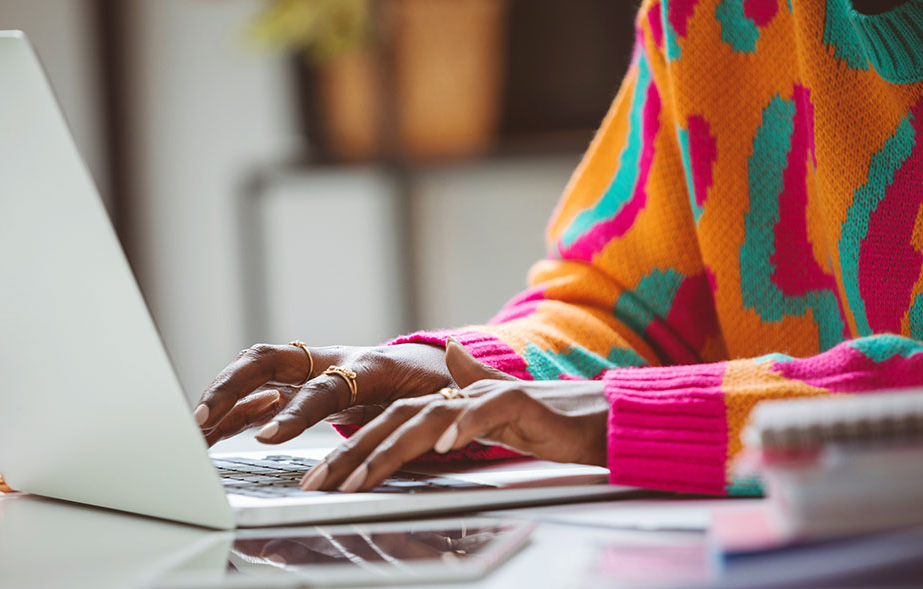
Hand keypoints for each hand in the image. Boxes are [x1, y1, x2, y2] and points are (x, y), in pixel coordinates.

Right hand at [196, 342, 450, 445]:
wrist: (431, 367)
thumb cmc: (439, 381)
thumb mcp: (448, 388)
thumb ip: (446, 387)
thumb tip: (451, 378)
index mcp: (368, 364)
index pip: (323, 387)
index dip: (295, 411)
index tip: (269, 436)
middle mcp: (331, 361)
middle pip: (269, 361)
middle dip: (231, 386)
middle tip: (203, 418)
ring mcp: (312, 371)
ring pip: (255, 373)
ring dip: (222, 397)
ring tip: (193, 427)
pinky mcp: (302, 386)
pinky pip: (259, 395)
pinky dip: (235, 411)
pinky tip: (213, 429)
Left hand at [298, 341, 608, 491]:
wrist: (603, 415)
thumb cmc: (550, 421)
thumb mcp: (496, 412)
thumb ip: (469, 386)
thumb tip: (449, 354)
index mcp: (450, 403)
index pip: (390, 422)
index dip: (353, 447)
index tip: (320, 478)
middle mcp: (462, 395)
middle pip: (395, 419)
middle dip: (353, 452)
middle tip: (319, 483)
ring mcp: (488, 397)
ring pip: (428, 417)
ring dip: (391, 447)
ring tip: (362, 475)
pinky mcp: (521, 402)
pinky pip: (486, 413)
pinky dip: (464, 426)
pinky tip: (443, 446)